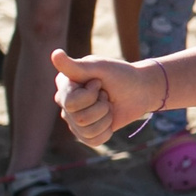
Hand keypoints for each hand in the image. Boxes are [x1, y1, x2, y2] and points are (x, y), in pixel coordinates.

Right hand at [52, 49, 166, 145]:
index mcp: (64, 85)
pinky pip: (93, 141)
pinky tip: (109, 120)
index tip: (98, 82)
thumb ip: (75, 66)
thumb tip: (55, 54)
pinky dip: (106, 131)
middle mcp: (65, 103)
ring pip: (87, 131)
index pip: (70, 103)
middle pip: (80, 119)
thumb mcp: (99, 67)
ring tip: (108, 106)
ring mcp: (74, 120)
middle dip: (101, 107)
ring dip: (106, 118)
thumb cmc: (120, 75)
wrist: (140, 89)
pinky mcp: (86, 133)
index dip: (91, 95)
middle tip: (106, 95)